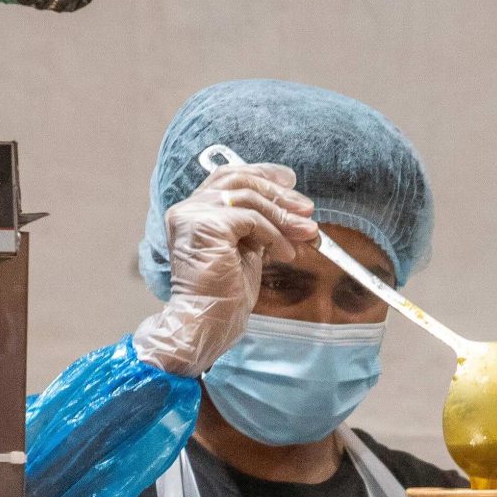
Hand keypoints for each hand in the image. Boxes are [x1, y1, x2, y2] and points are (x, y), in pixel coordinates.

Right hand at [132, 163, 318, 375]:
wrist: (208, 321)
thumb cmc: (225, 293)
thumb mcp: (248, 249)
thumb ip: (260, 225)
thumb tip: (296, 210)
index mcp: (194, 211)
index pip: (229, 177)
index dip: (262, 174)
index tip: (291, 181)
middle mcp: (188, 208)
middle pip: (239, 180)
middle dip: (279, 193)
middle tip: (308, 209)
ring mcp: (193, 215)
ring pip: (248, 198)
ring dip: (284, 215)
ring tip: (307, 233)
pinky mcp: (206, 227)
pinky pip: (252, 219)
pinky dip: (274, 234)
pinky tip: (285, 253)